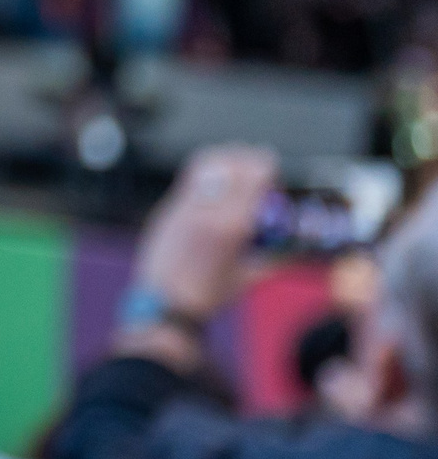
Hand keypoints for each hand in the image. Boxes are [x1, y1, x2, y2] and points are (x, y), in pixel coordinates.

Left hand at [130, 145, 275, 325]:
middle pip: (232, 166)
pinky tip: (214, 172)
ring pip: (208, 165)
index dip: (264, 165)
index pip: (253, 180)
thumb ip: (275, 259)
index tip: (271, 163)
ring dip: (226, 158)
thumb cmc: (210, 294)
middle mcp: (210, 212)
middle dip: (247, 158)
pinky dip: (206, 168)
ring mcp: (186, 207)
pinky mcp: (169, 208)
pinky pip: (190, 176)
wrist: (164, 300)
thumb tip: (294, 246)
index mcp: (234, 228)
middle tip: (256, 161)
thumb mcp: (249, 277)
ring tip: (235, 162)